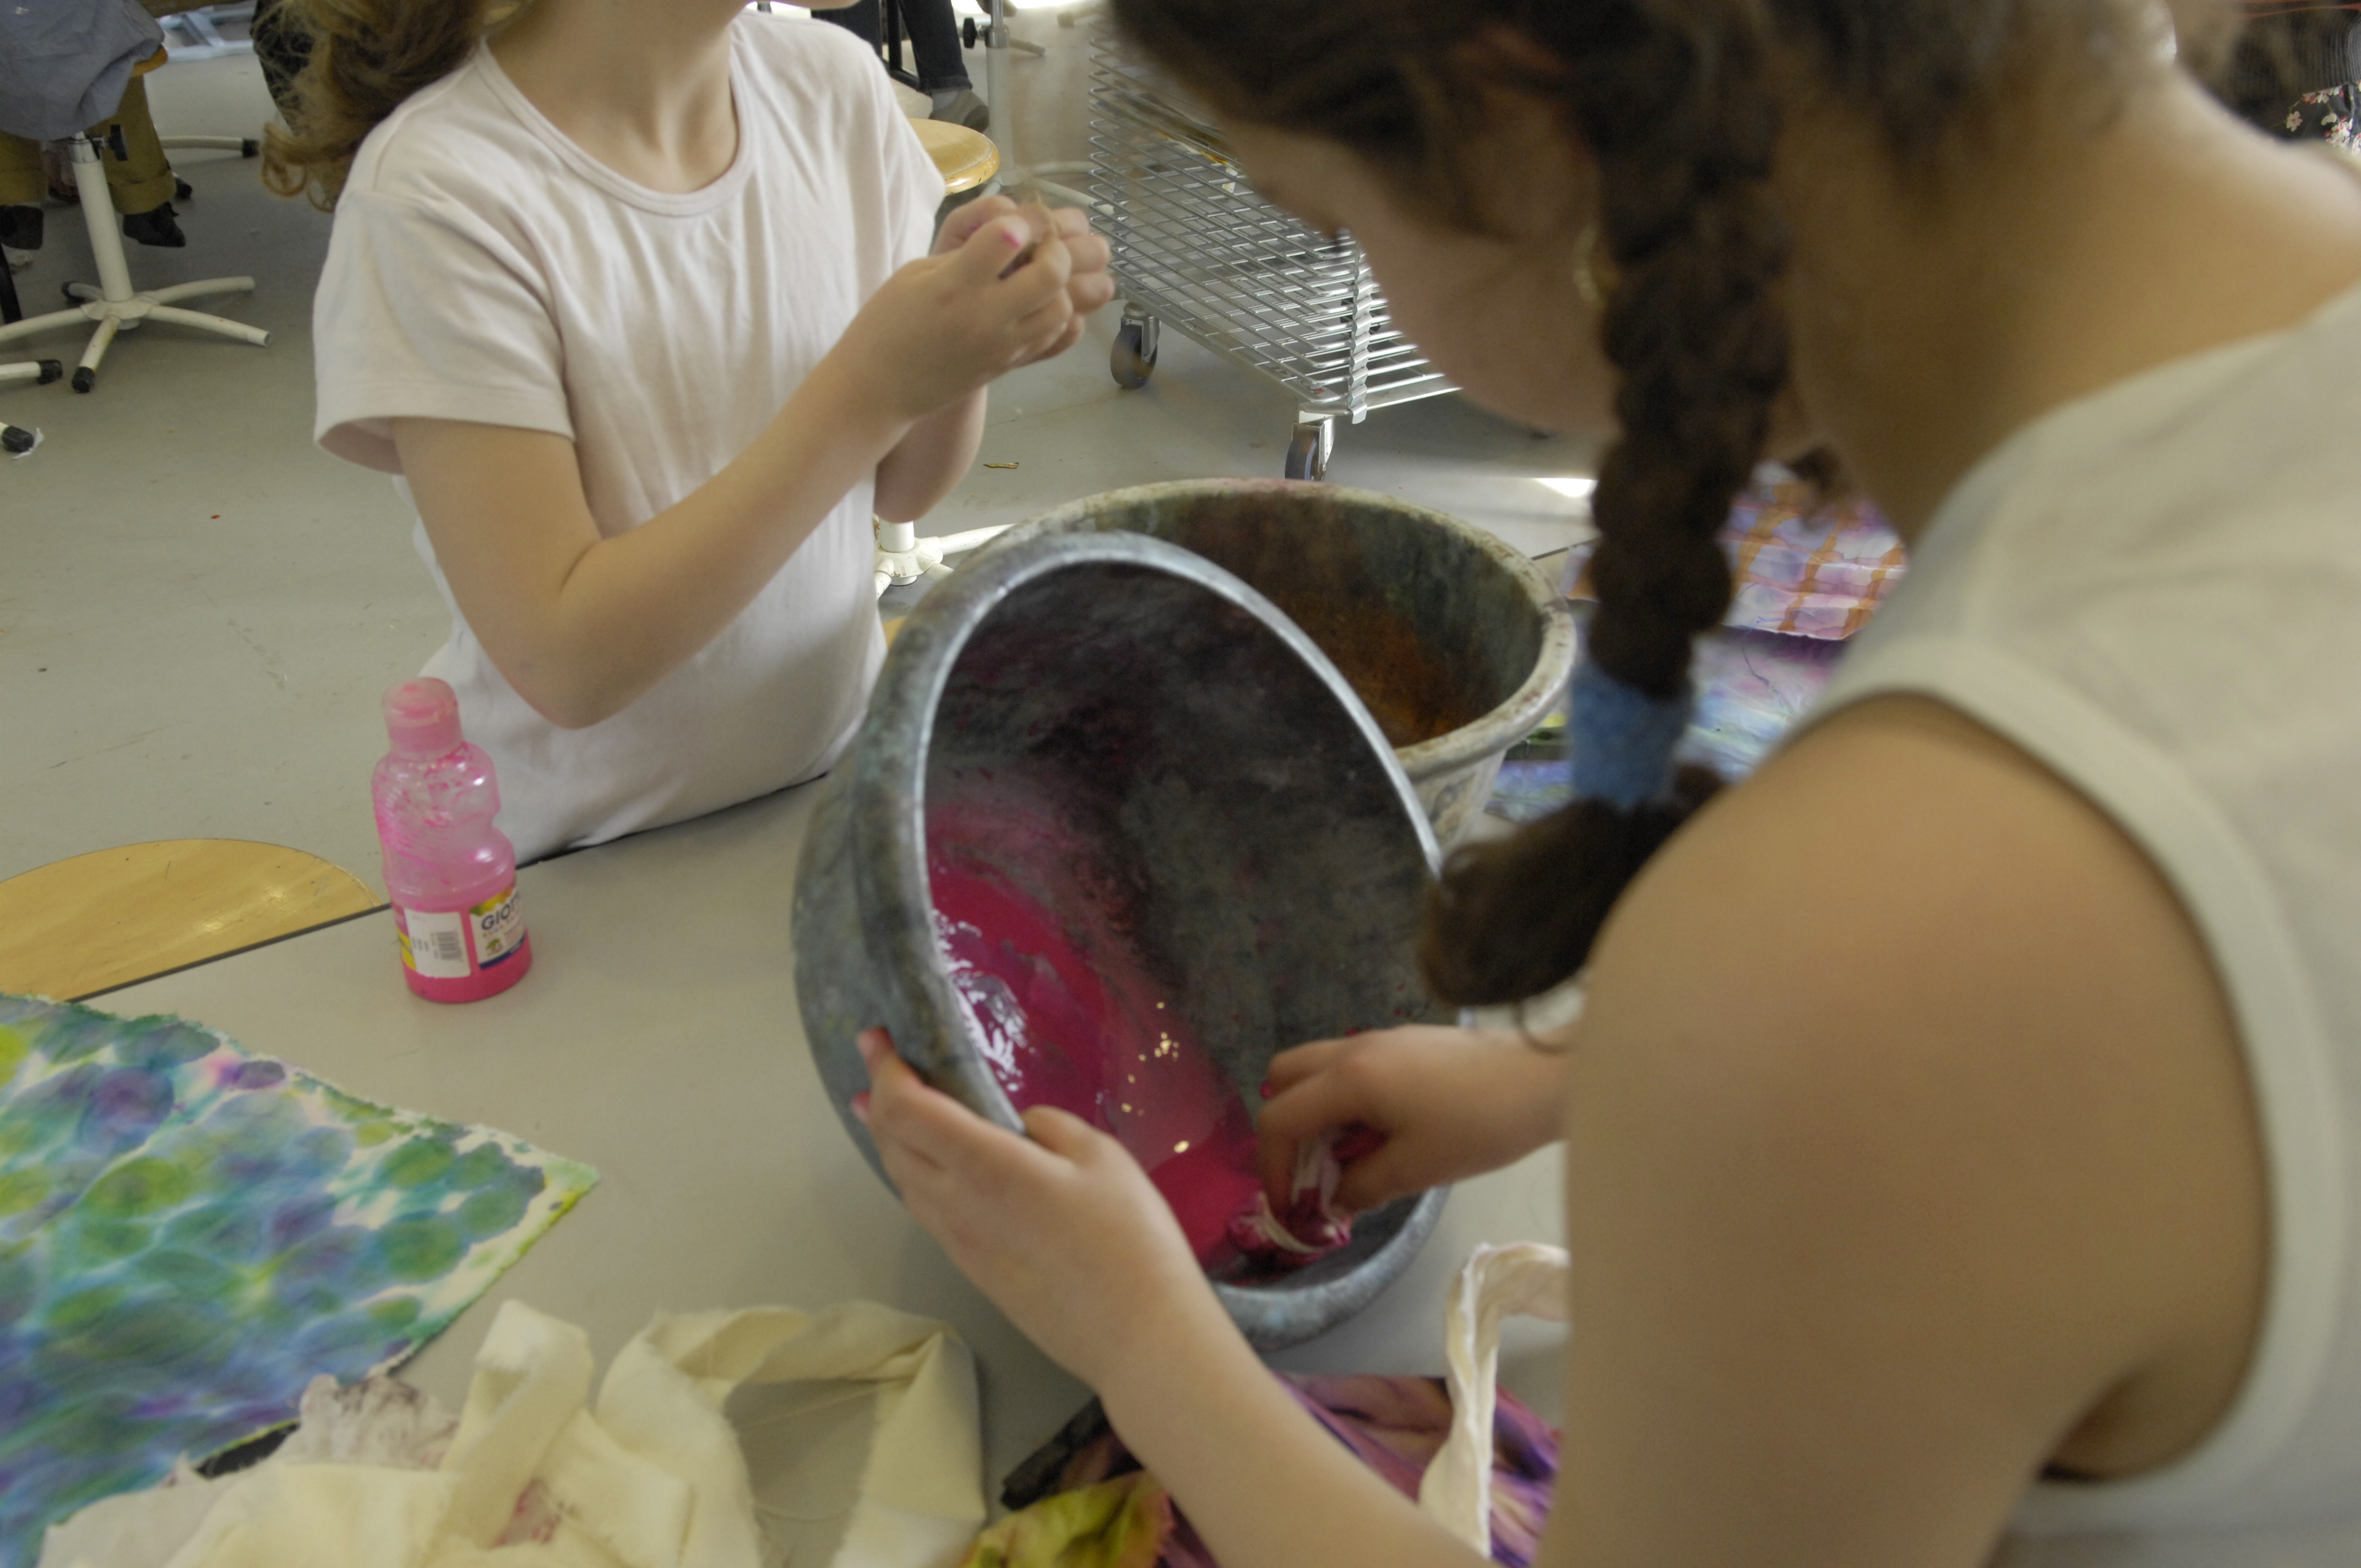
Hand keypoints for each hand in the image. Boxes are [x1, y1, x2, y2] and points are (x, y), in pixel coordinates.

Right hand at [828, 211, 1080, 424]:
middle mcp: (985, 315)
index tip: (1016, 222)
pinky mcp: (1009, 365)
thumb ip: (964, 257)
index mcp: (955, 285)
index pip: (1008, 237)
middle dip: (1054, 249)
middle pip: (1051, 274)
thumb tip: (1007, 244)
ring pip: (1062, 310)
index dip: (1021, 220)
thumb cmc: (887, 324)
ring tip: (1037, 278)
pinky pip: (1053, 336)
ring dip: (1058, 286)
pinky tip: (1032, 305)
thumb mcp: (915, 275)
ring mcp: (1002, 345)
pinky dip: (1052, 314)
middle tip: (1040, 247)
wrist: (880, 388)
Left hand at [853, 1029, 1226, 1391]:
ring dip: (889, 1141)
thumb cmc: (1128, 1239)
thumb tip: (1021, 1125)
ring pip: (903, 1183)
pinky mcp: (973, 1272)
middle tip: (878, 1067)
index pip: (906, 1109)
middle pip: (893, 1145)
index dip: (885, 1070)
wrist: (1135, 1336)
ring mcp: (960, 1244)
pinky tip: (928, 1170)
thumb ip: (1051, 1128)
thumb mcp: (1101, 1157)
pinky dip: (912, 1176)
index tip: (878, 1038)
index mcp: (984, 1166)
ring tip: (883, 1113)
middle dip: (878, 1099)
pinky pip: (925, 1211)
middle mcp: (957, 1205)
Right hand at [1256, 1025, 1572, 1212]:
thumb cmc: (1480, 1124)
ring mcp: (1380, 1040)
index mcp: (1350, 1078)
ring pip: (1317, 1070)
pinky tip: (1380, 1135)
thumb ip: (1361, 1187)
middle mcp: (1355, 1049)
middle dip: (1284, 1128)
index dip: (1272, 1166)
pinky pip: (1350, 1068)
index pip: (1280, 1118)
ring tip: (1347, 1159)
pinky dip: (1344, 1101)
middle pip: (1284, 1077)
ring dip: (1316, 1114)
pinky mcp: (1405, 1043)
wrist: (1546, 1078)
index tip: (1289, 1206)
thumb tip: (1332, 1200)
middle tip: (1310, 1171)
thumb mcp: (1416, 1169)